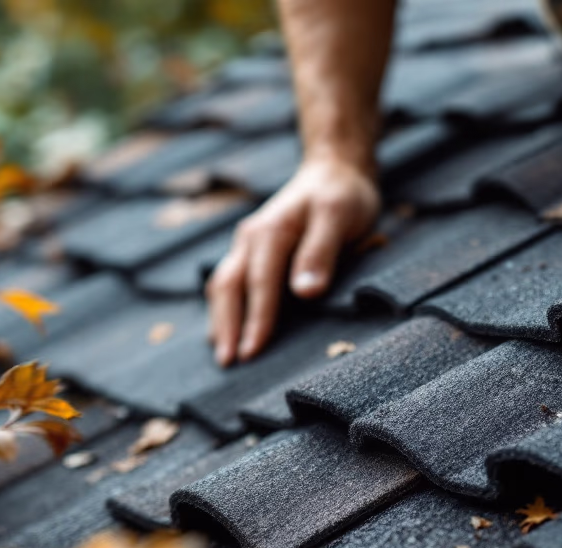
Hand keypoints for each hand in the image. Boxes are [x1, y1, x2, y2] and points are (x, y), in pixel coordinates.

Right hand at [207, 155, 379, 364]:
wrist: (334, 170)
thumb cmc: (342, 195)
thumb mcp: (339, 216)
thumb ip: (321, 252)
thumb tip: (304, 293)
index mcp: (270, 232)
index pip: (259, 284)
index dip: (255, 320)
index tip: (251, 352)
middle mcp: (250, 238)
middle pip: (228, 287)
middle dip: (226, 327)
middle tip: (227, 364)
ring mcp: (247, 244)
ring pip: (223, 285)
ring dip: (220, 320)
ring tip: (223, 354)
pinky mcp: (252, 251)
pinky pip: (230, 282)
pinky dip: (224, 308)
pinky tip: (226, 330)